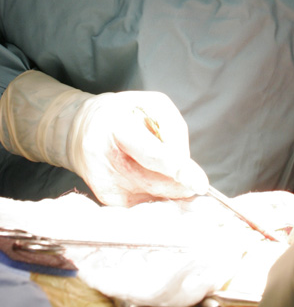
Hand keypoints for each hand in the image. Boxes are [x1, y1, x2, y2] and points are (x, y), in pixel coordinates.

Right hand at [69, 90, 207, 205]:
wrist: (81, 131)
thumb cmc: (122, 113)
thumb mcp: (150, 103)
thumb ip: (172, 127)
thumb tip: (183, 161)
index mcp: (117, 127)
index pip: (151, 154)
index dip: (177, 169)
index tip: (200, 183)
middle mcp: (107, 159)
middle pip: (154, 182)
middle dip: (180, 185)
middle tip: (197, 182)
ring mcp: (105, 183)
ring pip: (151, 196)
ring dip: (170, 190)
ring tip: (169, 172)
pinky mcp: (106, 199)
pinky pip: (143, 203)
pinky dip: (157, 195)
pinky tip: (155, 180)